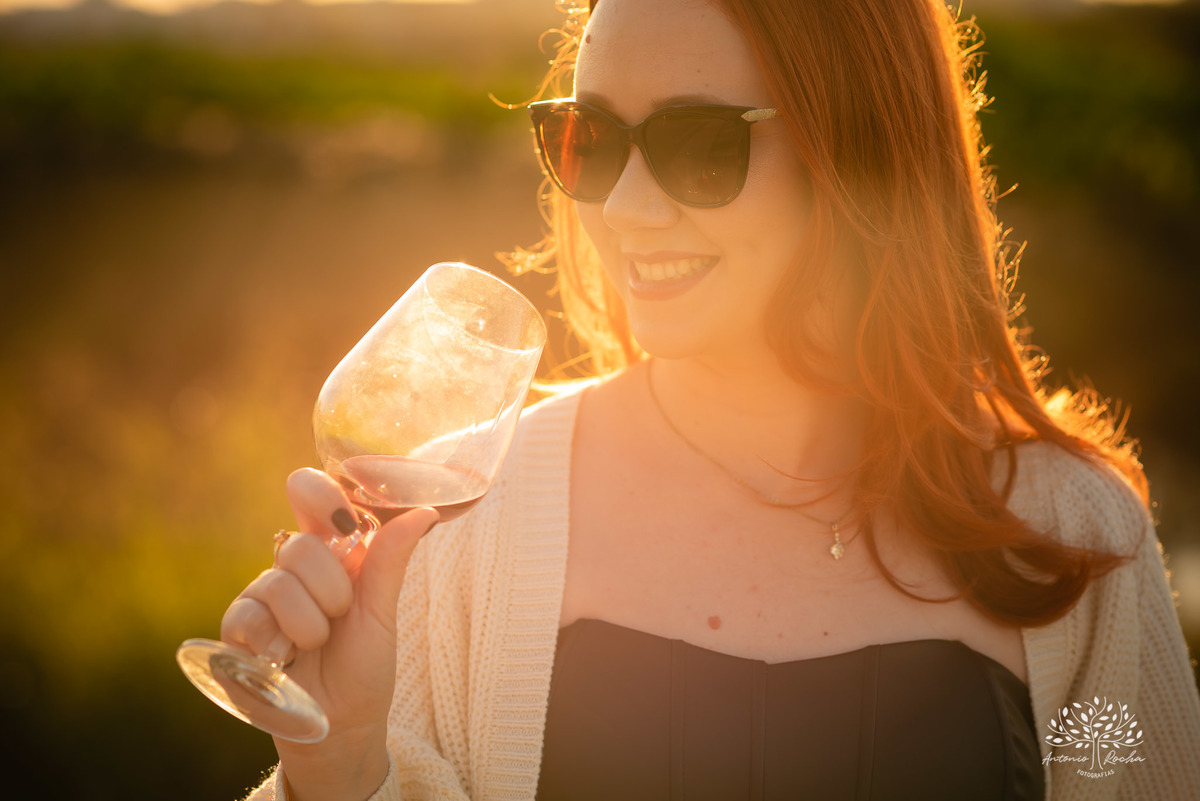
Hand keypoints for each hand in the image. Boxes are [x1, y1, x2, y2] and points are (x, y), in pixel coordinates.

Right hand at [220, 468, 438, 798]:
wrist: (342, 726)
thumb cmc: (364, 665)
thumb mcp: (382, 612)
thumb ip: (392, 559)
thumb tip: (424, 510)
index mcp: (330, 554)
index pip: (311, 497)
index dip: (318, 492)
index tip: (339, 515)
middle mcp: (292, 569)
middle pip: (298, 545)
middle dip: (331, 590)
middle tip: (339, 619)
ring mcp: (260, 598)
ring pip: (275, 583)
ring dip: (307, 624)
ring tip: (314, 646)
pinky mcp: (235, 633)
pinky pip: (248, 617)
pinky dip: (274, 642)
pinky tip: (285, 659)